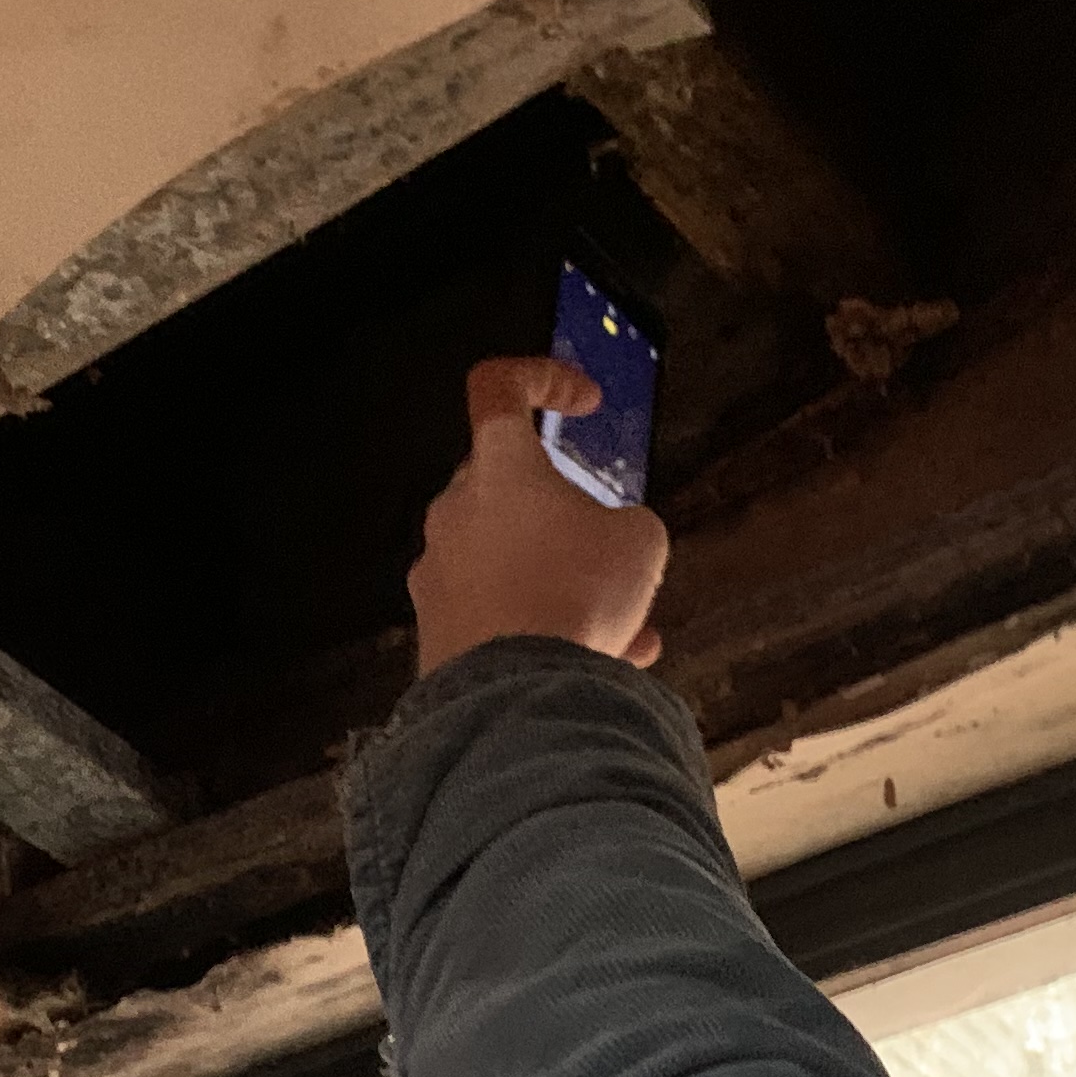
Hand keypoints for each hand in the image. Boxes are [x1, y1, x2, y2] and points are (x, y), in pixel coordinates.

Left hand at [407, 357, 671, 676]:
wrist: (517, 698)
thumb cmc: (575, 597)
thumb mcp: (640, 543)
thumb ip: (625, 523)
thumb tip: (612, 541)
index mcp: (499, 466)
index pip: (498, 386)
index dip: (545, 379)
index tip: (582, 403)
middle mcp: (454, 510)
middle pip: (511, 488)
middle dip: (566, 517)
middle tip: (612, 552)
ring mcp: (438, 571)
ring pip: (509, 561)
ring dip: (562, 583)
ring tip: (622, 628)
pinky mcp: (435, 629)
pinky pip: (496, 614)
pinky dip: (540, 629)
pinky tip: (594, 665)